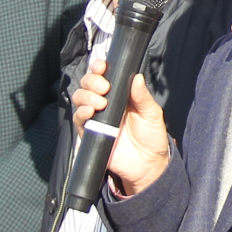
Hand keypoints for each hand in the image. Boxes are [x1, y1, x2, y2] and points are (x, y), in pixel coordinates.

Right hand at [70, 70, 170, 195]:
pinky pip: (79, 120)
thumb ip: (142, 96)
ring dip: (86, 96)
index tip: (102, 66)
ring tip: (101, 102)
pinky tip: (90, 112)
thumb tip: (136, 76)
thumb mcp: (152, 113)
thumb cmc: (151, 136)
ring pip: (80, 99)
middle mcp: (104, 103)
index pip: (103, 75)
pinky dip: (81, 113)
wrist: (148, 164)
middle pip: (87, 84)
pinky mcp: (90, 133)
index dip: (99, 68)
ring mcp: (96, 117)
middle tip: (104, 87)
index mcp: (119, 94)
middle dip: (92, 81)